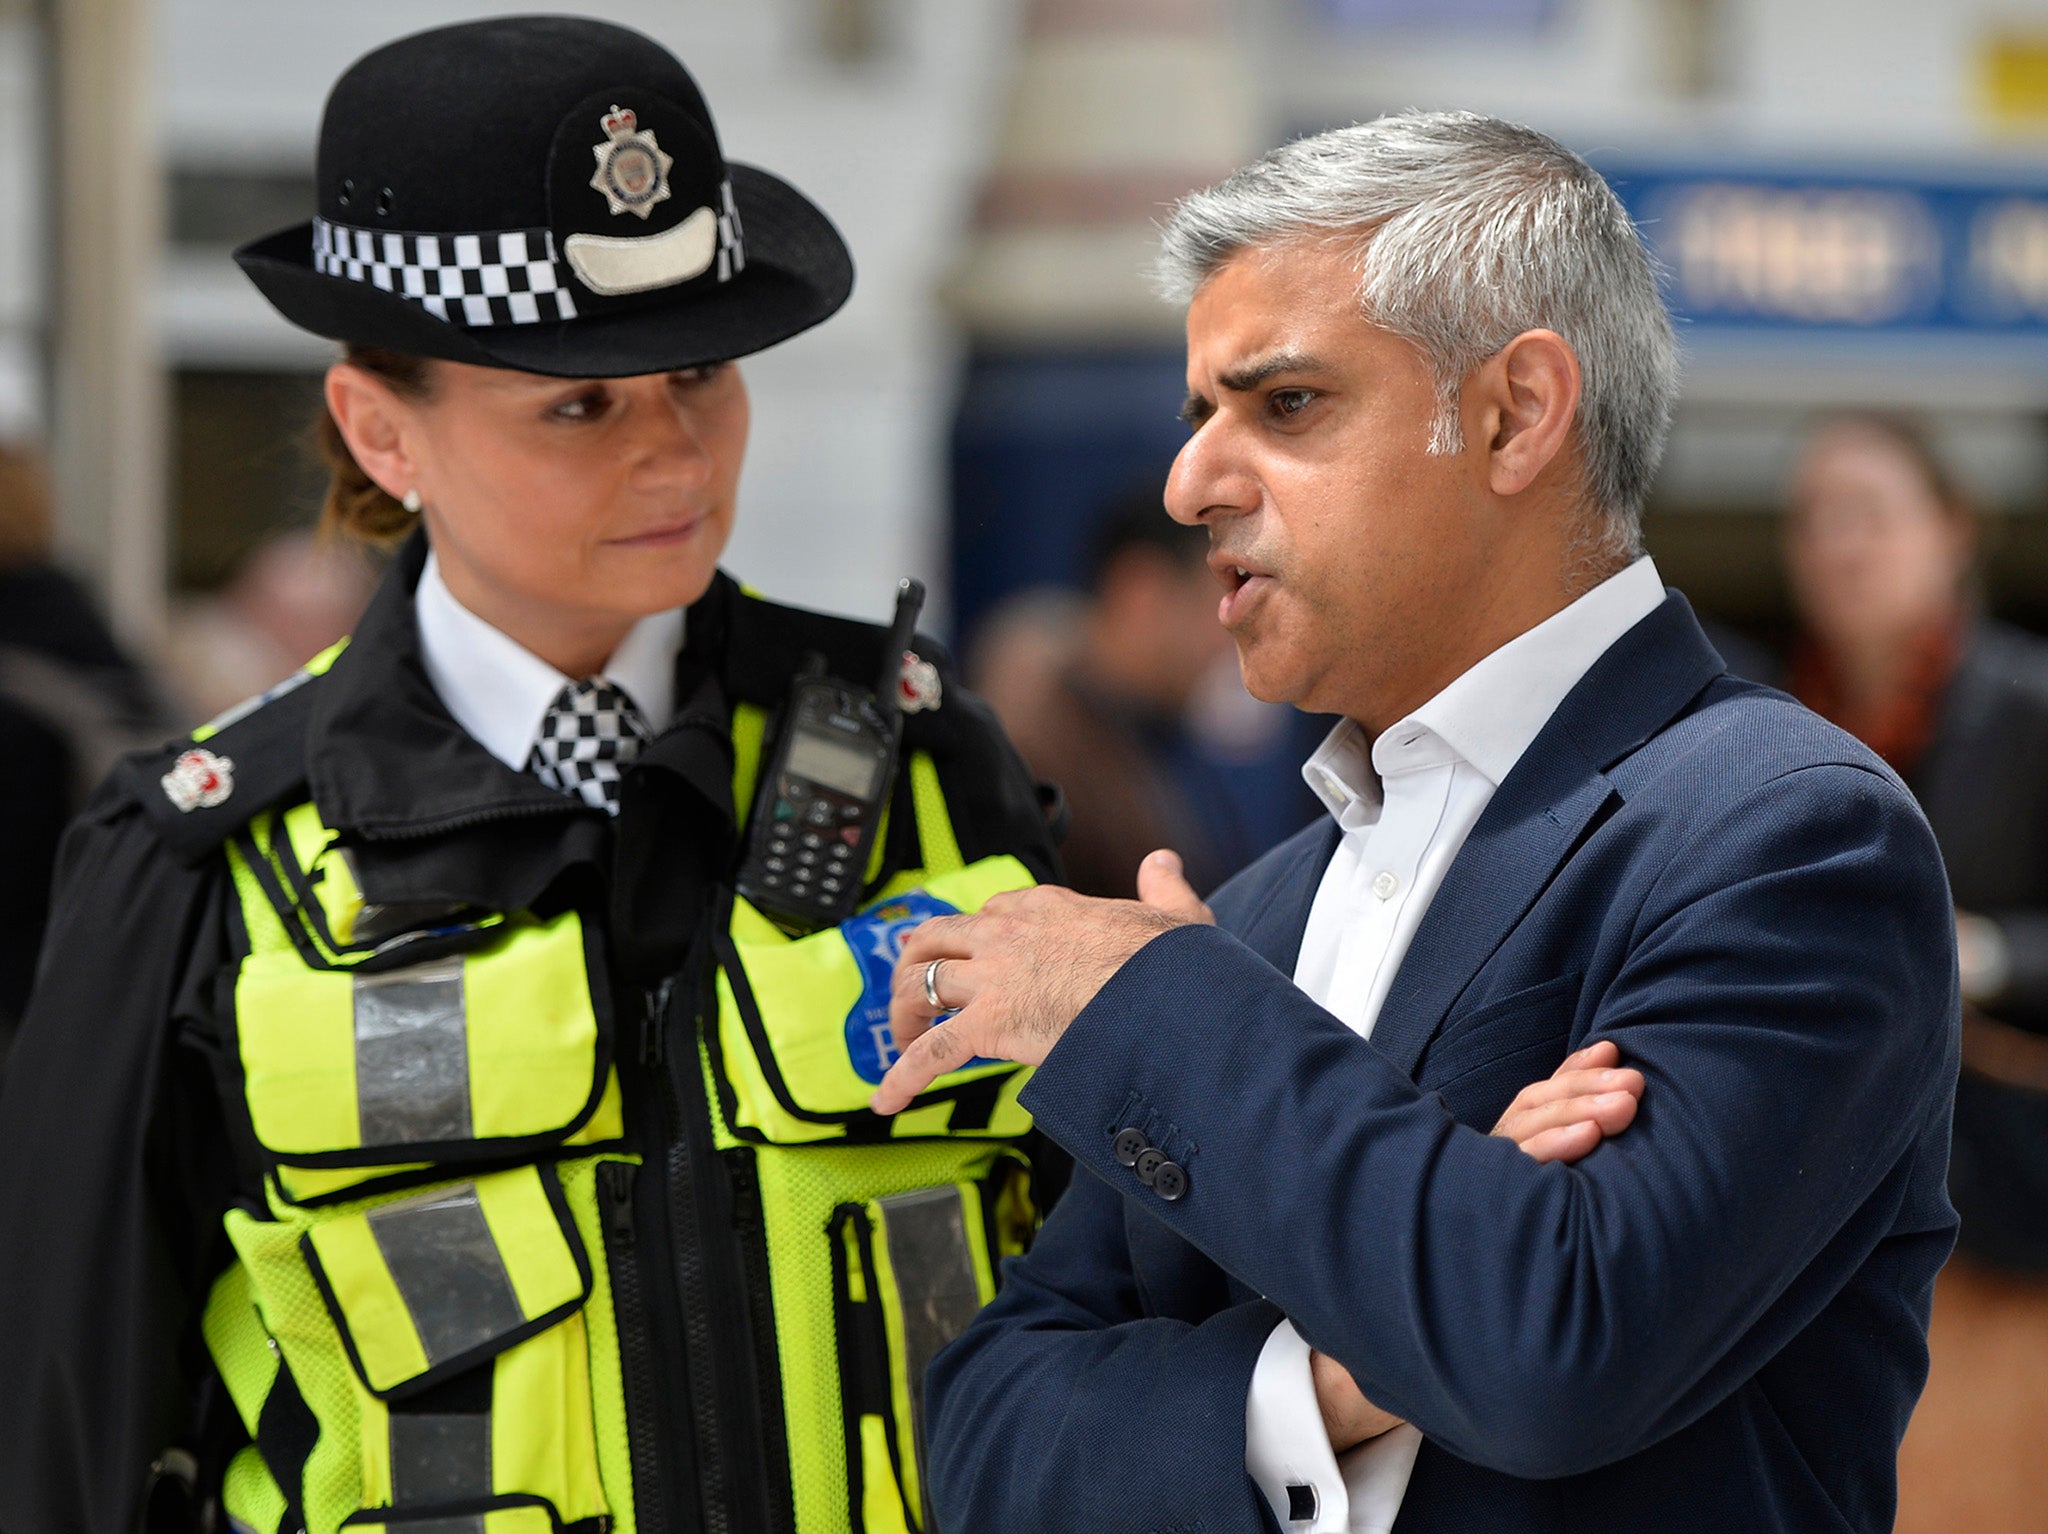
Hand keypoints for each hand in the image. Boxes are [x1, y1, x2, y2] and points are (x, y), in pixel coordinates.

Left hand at [871, 850, 1210, 1114]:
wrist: (1163, 992)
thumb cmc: (1168, 962)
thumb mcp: (1174, 912)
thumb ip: (1162, 884)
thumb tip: (1163, 862)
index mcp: (1043, 906)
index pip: (988, 915)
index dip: (973, 939)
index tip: (972, 959)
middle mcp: (1005, 933)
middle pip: (934, 938)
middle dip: (916, 964)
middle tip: (917, 994)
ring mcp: (992, 978)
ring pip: (921, 985)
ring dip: (903, 1014)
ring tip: (901, 1041)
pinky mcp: (989, 1024)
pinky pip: (931, 1052)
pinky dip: (903, 1077)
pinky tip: (887, 1100)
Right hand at [1311, 1043, 1644, 1451]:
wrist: (1418, 1335)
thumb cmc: (1473, 1270)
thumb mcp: (1505, 1209)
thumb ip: (1533, 1162)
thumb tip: (1592, 1121)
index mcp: (1486, 1162)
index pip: (1529, 1104)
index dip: (1570, 1074)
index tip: (1610, 1050)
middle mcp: (1475, 1173)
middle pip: (1530, 1113)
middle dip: (1584, 1090)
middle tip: (1634, 1082)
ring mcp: (1474, 1195)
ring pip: (1526, 1138)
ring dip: (1579, 1113)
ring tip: (1626, 1105)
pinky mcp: (1476, 1221)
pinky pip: (1515, 1182)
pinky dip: (1552, 1153)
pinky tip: (1588, 1144)